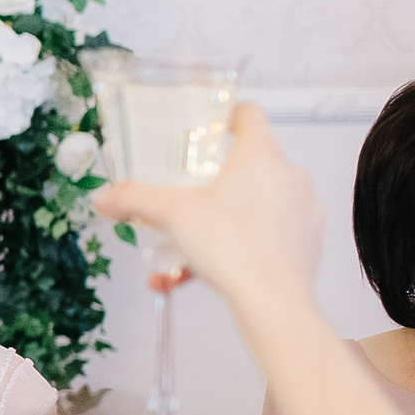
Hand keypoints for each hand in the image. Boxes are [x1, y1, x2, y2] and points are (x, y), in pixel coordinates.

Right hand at [95, 104, 325, 313]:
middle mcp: (289, 174)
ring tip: (196, 246)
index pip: (250, 115)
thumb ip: (134, 200)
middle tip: (192, 198)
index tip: (210, 133)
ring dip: (229, 216)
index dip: (228, 118)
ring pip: (262, 202)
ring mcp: (305, 207)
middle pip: (252, 162)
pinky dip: (246, 244)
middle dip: (221, 179)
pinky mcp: (310, 239)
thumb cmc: (229, 245)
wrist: (272, 299)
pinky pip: (272, 233)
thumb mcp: (171, 215)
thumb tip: (104, 199)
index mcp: (260, 155)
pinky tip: (214, 268)